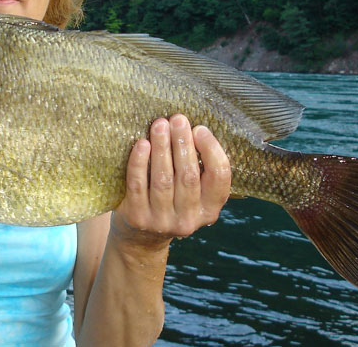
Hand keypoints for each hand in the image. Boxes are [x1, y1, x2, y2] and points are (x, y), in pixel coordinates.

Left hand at [112, 114, 231, 250]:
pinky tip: (142, 144)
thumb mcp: (192, 193)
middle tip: (177, 119)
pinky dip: (139, 162)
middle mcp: (189, 219)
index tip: (200, 129)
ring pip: (164, 179)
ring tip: (159, 125)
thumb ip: (197, 168)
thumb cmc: (170, 201)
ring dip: (162, 148)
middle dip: (183, 143)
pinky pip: (138, 185)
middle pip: (189, 176)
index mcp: (210, 209)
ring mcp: (162, 221)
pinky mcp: (137, 217)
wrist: (141, 237)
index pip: (219, 178)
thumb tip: (191, 128)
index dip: (211, 150)